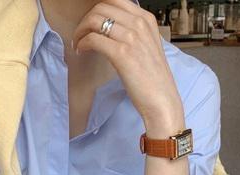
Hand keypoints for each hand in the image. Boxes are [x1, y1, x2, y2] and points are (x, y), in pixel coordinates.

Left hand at [72, 0, 183, 127]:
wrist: (161, 100)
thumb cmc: (153, 80)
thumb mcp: (147, 47)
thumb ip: (133, 34)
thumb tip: (112, 30)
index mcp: (146, 19)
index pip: (115, 0)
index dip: (96, 10)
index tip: (89, 23)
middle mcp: (140, 23)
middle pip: (101, 7)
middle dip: (85, 20)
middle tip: (80, 35)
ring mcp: (131, 37)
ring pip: (94, 20)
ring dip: (80, 32)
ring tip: (78, 44)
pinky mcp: (121, 53)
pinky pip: (93, 39)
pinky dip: (82, 43)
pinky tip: (81, 51)